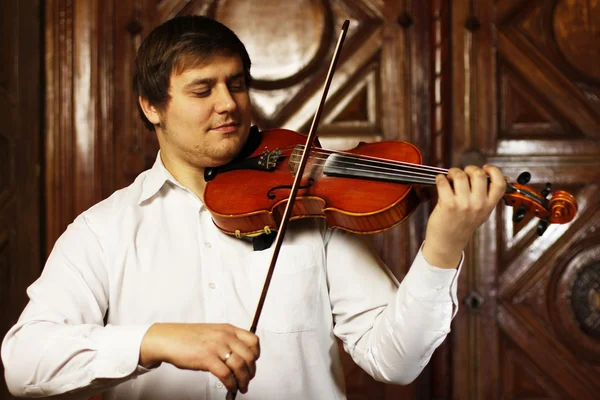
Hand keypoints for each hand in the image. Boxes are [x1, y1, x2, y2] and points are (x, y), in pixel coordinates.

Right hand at [139, 323, 259, 392]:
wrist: (168, 339)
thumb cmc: (187, 337)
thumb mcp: (213, 332)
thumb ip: (226, 340)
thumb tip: (238, 356)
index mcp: (228, 329)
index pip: (253, 341)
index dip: (256, 355)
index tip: (253, 364)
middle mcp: (225, 336)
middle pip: (250, 356)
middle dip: (251, 372)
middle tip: (248, 380)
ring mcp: (217, 347)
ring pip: (240, 366)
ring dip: (243, 381)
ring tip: (241, 388)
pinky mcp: (207, 358)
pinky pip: (226, 375)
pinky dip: (231, 384)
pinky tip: (230, 388)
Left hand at [422, 165, 505, 268]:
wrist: (447, 243)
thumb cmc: (462, 225)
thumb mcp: (481, 213)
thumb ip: (487, 196)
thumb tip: (492, 175)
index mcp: (489, 205)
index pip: (499, 183)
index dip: (494, 171)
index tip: (485, 168)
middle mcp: (478, 204)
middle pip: (478, 174)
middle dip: (468, 169)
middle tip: (462, 173)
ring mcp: (463, 204)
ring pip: (460, 175)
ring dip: (453, 172)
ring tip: (450, 178)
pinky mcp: (448, 204)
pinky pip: (443, 182)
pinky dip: (440, 178)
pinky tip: (440, 182)